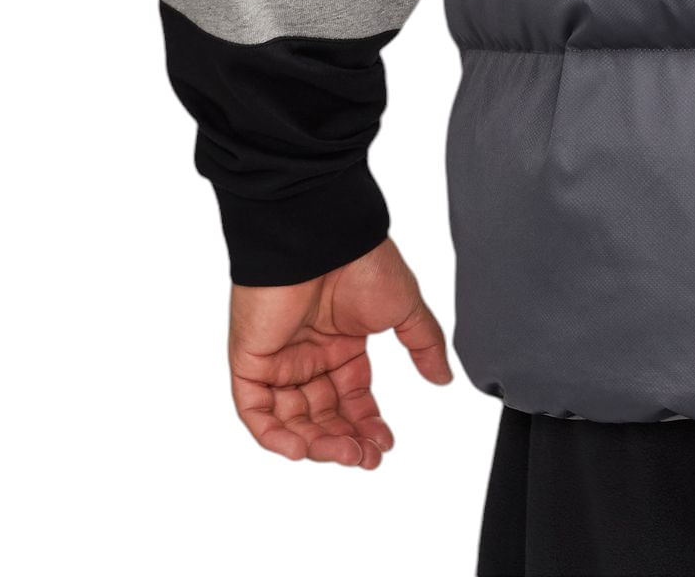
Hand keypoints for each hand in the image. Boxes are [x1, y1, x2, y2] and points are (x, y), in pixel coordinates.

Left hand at [229, 236, 453, 467]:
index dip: (367, 423)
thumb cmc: (364, 262)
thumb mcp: (405, 308)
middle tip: (368, 456)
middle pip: (323, 414)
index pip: (352, 396)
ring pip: (291, 420)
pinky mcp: (251, 361)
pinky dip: (275, 436)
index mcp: (342, 343)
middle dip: (346, 439)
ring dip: (317, 443)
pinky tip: (304, 447)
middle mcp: (309, 355)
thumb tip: (443, 378)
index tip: (385, 444)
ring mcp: (278, 359)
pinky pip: (255, 411)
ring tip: (346, 452)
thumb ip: (423, 344)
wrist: (324, 239)